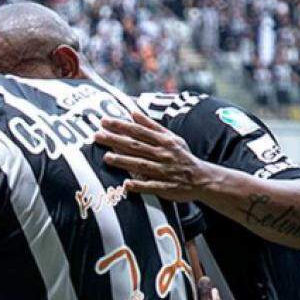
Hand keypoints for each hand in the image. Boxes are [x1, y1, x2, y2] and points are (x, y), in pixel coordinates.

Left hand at [94, 114, 211, 201]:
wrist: (201, 178)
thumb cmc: (182, 156)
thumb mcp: (171, 137)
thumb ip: (152, 126)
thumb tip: (134, 112)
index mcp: (164, 141)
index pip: (139, 131)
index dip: (121, 126)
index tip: (105, 121)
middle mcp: (162, 154)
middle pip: (136, 146)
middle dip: (116, 140)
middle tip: (97, 136)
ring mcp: (164, 171)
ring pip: (141, 165)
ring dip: (124, 161)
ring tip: (107, 158)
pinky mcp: (165, 187)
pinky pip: (151, 186)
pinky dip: (140, 185)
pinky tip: (127, 184)